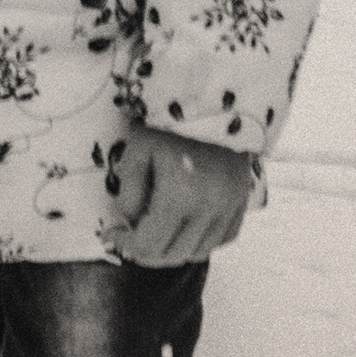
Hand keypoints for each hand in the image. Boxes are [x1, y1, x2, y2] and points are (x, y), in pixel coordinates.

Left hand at [106, 124, 258, 264]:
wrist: (214, 101)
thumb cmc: (170, 122)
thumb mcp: (138, 149)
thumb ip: (129, 190)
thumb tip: (130, 222)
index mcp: (180, 196)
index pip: (149, 245)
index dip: (125, 245)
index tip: (112, 234)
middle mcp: (209, 209)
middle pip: (173, 255)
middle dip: (146, 252)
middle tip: (131, 236)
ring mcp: (230, 207)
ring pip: (199, 252)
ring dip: (174, 250)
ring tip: (158, 231)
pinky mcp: (243, 201)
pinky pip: (224, 238)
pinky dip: (202, 241)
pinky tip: (186, 227)